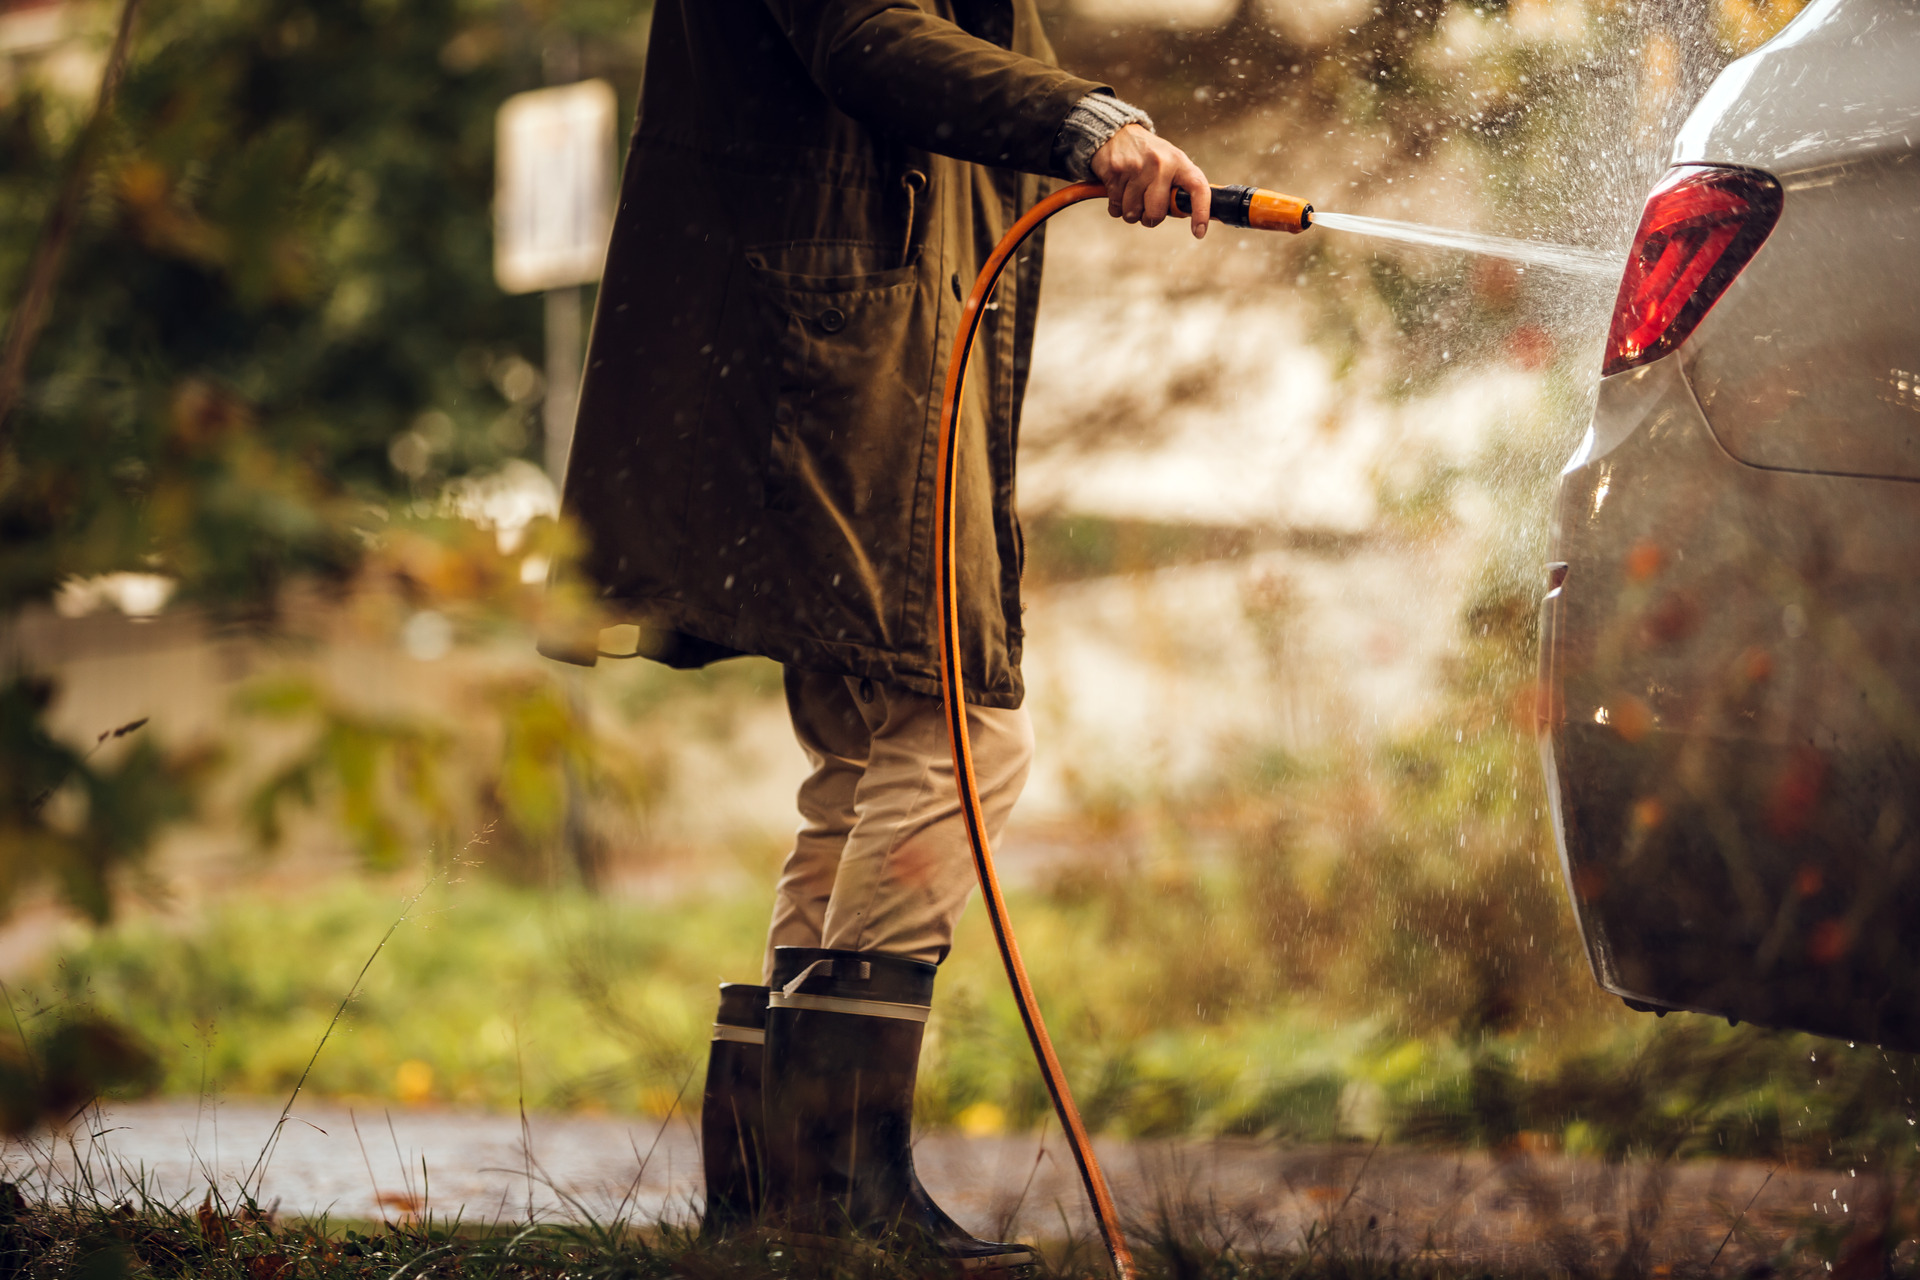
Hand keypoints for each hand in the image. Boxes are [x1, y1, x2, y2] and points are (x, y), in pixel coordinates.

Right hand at [1089, 124, 1210, 238]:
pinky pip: (1116, 207)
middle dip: (1149, 218)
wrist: (1116, 133)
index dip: (1201, 212)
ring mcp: (1136, 168)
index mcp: (1179, 162)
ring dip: (1130, 212)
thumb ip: (1178, 186)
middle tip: (1146, 207)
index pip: (1198, 188)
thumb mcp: (1169, 161)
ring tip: (1131, 195)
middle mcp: (1160, 164)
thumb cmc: (1147, 154)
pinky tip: (1118, 191)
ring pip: (1132, 213)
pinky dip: (1116, 206)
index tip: (1199, 231)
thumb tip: (1189, 214)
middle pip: (1156, 213)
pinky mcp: (1115, 172)